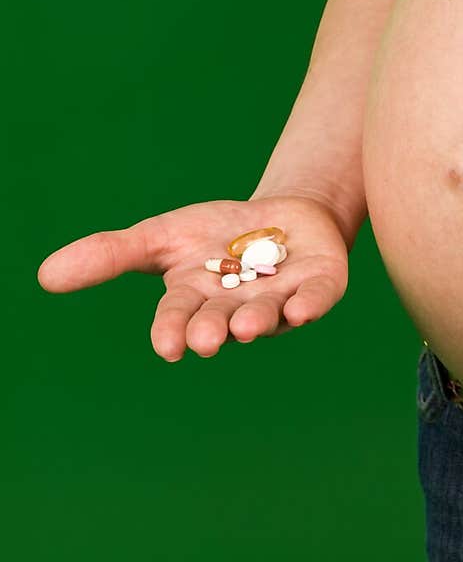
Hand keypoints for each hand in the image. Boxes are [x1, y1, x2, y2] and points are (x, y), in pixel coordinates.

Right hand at [36, 196, 349, 360]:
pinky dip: (310, 305)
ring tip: (244, 328)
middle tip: (204, 340)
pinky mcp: (320, 286)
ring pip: (267, 316)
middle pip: (221, 321)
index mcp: (197, 300)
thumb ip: (110, 256)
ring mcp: (281, 299)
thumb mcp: (160, 238)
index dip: (173, 330)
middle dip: (212, 329)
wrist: (285, 216)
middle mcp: (237, 308)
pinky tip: (302, 310)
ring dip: (257, 322)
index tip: (169, 346)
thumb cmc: (215, 235)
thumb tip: (44, 276)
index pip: (179, 317)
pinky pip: (317, 300)